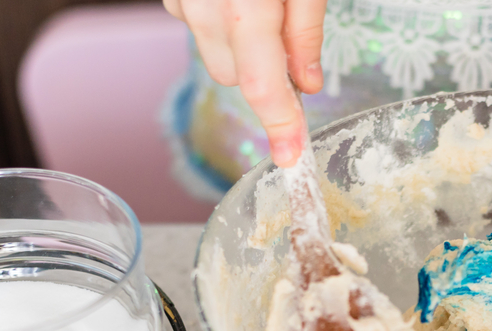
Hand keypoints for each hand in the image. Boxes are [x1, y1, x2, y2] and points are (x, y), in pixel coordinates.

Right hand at [163, 0, 326, 165]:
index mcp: (246, 6)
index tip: (290, 154)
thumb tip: (307, 83)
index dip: (279, 125)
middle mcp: (206, 8)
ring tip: (258, 3)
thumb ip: (306, 30)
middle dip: (261, 69)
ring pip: (214, 55)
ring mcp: (183, 2)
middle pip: (232, 77)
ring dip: (239, 46)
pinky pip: (197, 27)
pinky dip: (218, 22)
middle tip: (284, 34)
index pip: (262, 87)